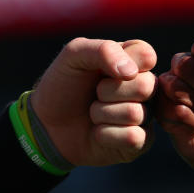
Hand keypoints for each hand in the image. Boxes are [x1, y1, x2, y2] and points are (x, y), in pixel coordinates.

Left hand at [30, 38, 156, 166]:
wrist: (46, 124)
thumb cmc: (63, 85)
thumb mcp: (73, 56)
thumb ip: (103, 50)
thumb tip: (131, 72)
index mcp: (133, 61)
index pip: (146, 54)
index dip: (122, 62)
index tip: (100, 68)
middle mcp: (144, 87)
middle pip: (146, 85)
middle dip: (107, 90)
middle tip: (94, 93)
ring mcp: (144, 115)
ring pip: (134, 113)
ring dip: (102, 113)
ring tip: (92, 112)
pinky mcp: (140, 142)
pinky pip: (133, 137)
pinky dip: (105, 134)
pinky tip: (97, 132)